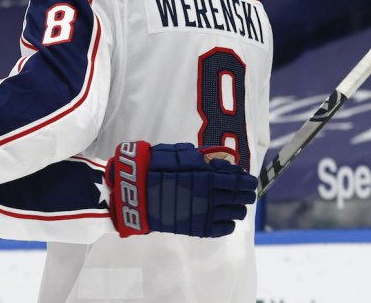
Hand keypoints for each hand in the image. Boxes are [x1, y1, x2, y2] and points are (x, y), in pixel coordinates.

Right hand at [105, 141, 256, 237]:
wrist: (135, 191)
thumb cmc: (154, 167)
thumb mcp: (180, 155)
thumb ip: (205, 157)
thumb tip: (227, 160)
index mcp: (209, 176)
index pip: (241, 180)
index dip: (247, 180)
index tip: (247, 180)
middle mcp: (212, 195)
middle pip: (242, 197)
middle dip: (245, 194)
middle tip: (242, 192)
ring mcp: (206, 213)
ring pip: (236, 213)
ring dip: (237, 208)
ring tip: (231, 205)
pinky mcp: (199, 227)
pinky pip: (224, 228)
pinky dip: (228, 223)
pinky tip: (223, 218)